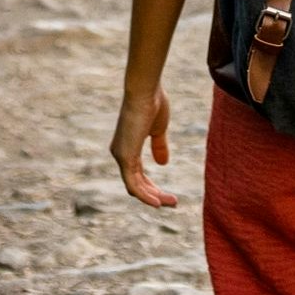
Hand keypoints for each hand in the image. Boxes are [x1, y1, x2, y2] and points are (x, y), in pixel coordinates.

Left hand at [111, 83, 180, 207]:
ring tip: (172, 203)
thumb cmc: (153, 103)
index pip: (138, 175)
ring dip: (154, 198)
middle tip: (173, 202)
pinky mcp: (124, 157)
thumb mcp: (158, 129)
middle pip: (136, 184)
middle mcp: (120, 153)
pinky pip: (133, 184)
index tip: (168, 195)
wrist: (145, 91)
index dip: (153, 188)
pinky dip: (145, 196)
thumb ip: (159, 146)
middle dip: (155, 195)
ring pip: (135, 187)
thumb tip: (163, 164)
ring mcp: (120, 156)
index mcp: (127, 146)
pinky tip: (158, 203)